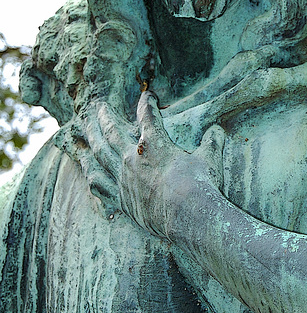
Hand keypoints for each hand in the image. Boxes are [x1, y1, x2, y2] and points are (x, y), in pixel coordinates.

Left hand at [59, 91, 225, 236]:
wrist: (187, 216)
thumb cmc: (200, 184)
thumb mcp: (210, 158)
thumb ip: (212, 142)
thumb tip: (218, 130)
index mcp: (154, 143)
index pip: (147, 116)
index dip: (146, 103)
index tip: (147, 96)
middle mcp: (133, 157)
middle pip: (112, 131)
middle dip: (105, 116)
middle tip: (98, 105)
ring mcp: (123, 179)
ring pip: (100, 154)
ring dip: (91, 138)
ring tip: (83, 128)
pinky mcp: (121, 199)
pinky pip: (101, 185)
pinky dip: (93, 176)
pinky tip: (87, 171)